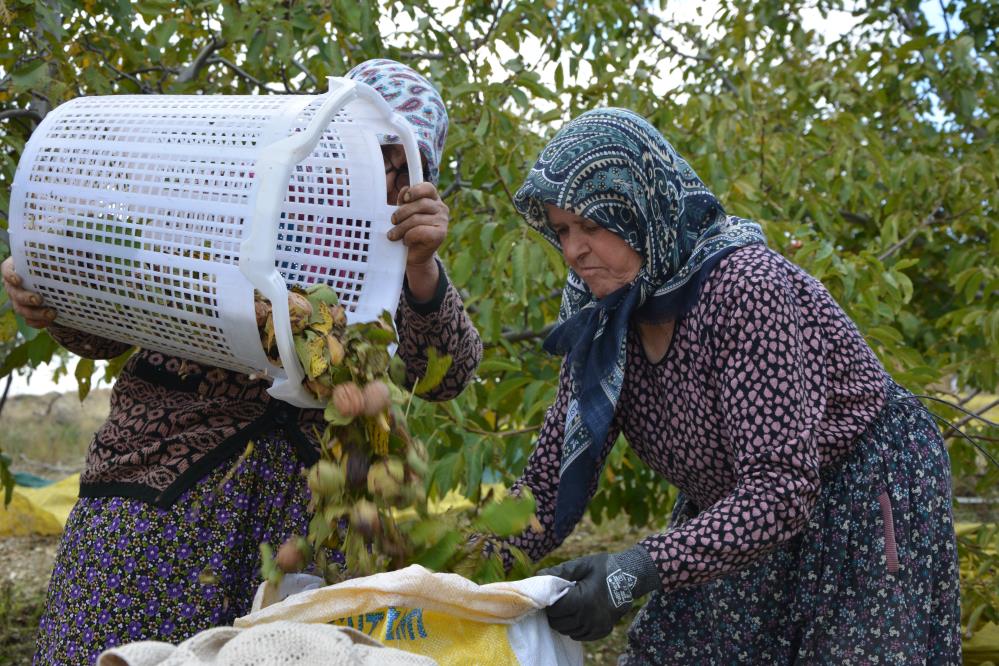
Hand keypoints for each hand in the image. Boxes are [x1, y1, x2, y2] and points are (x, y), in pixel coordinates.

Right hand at [1, 256, 56, 327]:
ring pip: (21, 309)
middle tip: (39, 299)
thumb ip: (55, 258)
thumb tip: (71, 256)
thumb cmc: (50, 267)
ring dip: (35, 313)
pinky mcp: (27, 313)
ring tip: (51, 314)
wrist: (55, 284)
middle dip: (26, 298)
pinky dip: (38, 323)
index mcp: (16, 269)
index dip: (10, 275)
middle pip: (14, 293)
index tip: (19, 279)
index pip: (7, 270)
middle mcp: (14, 286)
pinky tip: (49, 322)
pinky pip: (29, 321)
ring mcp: (18, 301)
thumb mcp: (52, 260)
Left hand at [388, 183, 448, 268]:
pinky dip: (408, 237)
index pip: (428, 188)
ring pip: (416, 219)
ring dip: (401, 228)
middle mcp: (441, 208)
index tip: (405, 199)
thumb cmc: (409, 232)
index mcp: (433, 200)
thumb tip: (404, 190)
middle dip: (402, 213)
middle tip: (393, 221)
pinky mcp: (440, 234)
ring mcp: (443, 221)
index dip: (415, 191)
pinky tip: (407, 241)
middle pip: (420, 203)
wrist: (414, 255)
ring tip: (394, 235)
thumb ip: (404, 201)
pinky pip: (419, 231)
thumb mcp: (404, 214)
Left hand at [537, 545, 660, 640]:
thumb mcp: (582, 565)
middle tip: (560, 600)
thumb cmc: (604, 568)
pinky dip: (574, 627)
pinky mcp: (601, 632)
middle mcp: (590, 617)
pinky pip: (578, 636)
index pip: (555, 609)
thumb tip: (538, 575)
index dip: (550, 602)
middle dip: (555, 612)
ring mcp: (596, 627)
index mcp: (583, 600)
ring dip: (563, 620)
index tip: (553, 594)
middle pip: (558, 623)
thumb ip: (560, 571)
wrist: (630, 578)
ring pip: (566, 631)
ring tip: (569, 606)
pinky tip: (578, 614)